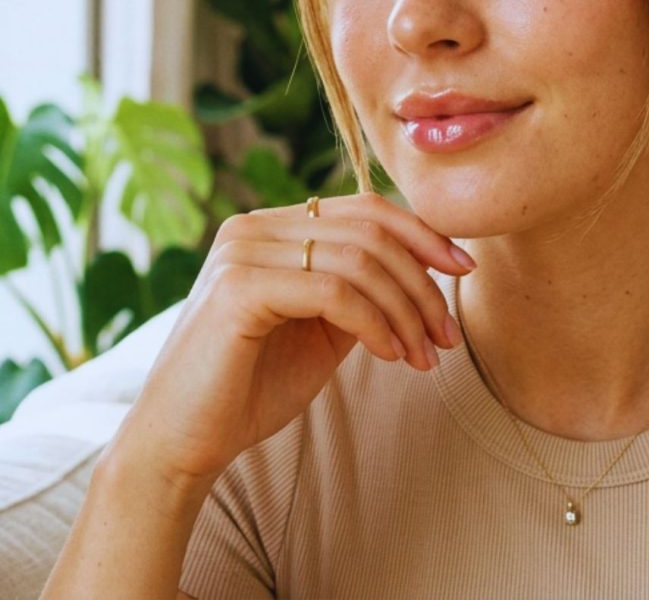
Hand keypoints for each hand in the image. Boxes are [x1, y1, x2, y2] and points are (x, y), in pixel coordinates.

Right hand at [105, 192, 474, 486]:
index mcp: (270, 227)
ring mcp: (242, 251)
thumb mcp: (320, 328)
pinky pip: (334, 292)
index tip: (464, 268)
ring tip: (424, 357)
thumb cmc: (251, 387)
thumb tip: (425, 269)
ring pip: (358, 261)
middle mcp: (253, 226)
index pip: (364, 208)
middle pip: (369, 231)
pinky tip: (391, 355)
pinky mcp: (238, 287)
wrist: (182, 442)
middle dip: (422, 282)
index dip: (421, 234)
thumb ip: (358, 290)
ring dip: (406, 312)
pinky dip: (376, 324)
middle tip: (446, 336)